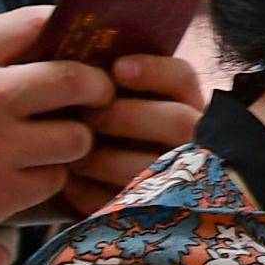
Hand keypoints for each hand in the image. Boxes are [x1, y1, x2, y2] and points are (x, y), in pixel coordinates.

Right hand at [0, 8, 111, 244]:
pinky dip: (46, 179)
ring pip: (77, 137)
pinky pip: (56, 179)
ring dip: (71, 142)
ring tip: (51, 144)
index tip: (83, 46)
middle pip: (77, 80)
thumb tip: (56, 46)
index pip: (36, 23)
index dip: (70, 33)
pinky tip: (23, 176)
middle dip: (98, 88)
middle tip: (98, 96)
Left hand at [60, 53, 204, 218]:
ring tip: (69, 152)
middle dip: (125, 116)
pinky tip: (68, 182)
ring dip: (101, 157)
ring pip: (149, 166)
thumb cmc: (114, 134)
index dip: (154, 71)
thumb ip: (116, 79)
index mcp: (189, 108)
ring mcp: (179, 182)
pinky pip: (122, 203)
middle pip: (176, 121)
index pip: (183, 80)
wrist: (125, 198)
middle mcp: (196, 144)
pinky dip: (88, 192)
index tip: (118, 68)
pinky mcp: (150, 215)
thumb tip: (83, 49)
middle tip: (87, 115)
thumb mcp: (128, 102)